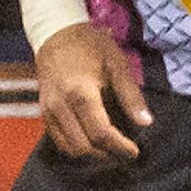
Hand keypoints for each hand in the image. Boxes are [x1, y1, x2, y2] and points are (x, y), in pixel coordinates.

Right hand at [35, 24, 149, 163]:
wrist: (56, 35)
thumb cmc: (91, 47)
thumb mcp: (118, 65)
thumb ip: (131, 96)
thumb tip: (146, 123)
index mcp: (81, 93)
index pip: (100, 133)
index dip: (120, 147)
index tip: (135, 152)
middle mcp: (60, 106)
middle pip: (83, 146)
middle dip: (107, 154)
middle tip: (126, 153)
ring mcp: (48, 111)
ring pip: (69, 147)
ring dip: (91, 154)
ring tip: (112, 150)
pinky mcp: (43, 112)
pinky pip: (58, 140)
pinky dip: (76, 146)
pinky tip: (94, 142)